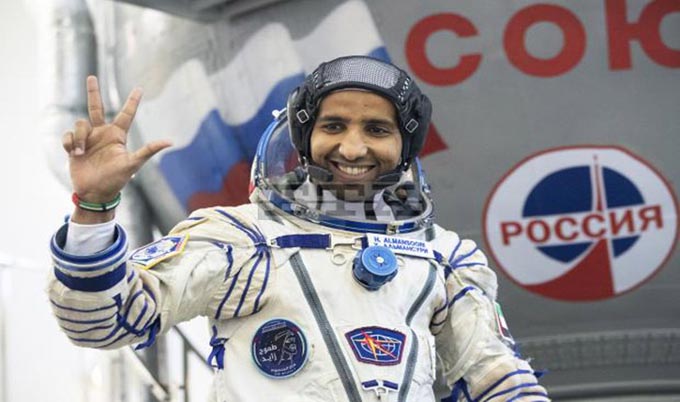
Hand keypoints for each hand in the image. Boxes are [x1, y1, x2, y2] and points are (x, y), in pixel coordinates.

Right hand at [62, 76, 171, 203]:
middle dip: (93, 92)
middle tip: (92, 77)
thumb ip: (149, 150)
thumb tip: (171, 141)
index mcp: (117, 135)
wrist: (95, 193)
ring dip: (79, 138)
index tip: (140, 88)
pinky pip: (68, 135)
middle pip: (96, 107)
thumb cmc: (116, 180)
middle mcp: (102, 134)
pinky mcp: (74, 146)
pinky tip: (74, 154)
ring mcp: (87, 139)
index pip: (126, 114)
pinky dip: (70, 143)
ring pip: (80, 124)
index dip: (132, 101)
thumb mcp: (133, 164)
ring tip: (81, 153)